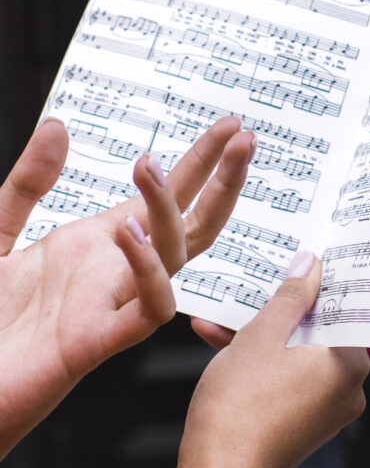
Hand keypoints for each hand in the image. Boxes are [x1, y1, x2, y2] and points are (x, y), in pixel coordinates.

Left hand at [0, 115, 253, 459]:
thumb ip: (28, 184)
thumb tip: (59, 126)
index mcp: (94, 249)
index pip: (163, 200)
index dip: (200, 161)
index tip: (231, 124)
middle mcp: (113, 275)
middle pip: (190, 225)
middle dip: (221, 180)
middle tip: (243, 136)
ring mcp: (110, 307)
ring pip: (175, 259)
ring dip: (169, 211)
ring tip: (149, 166)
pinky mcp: (95, 342)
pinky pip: (148, 310)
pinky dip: (149, 272)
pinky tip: (129, 232)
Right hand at [169, 253, 368, 467]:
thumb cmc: (239, 405)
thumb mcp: (261, 335)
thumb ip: (290, 297)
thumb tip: (310, 266)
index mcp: (350, 365)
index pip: (342, 309)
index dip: (317, 284)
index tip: (300, 262)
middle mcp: (349, 391)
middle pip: (316, 333)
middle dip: (277, 311)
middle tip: (253, 287)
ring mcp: (327, 413)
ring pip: (295, 357)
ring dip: (259, 337)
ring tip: (219, 319)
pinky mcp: (303, 427)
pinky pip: (287, 382)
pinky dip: (260, 365)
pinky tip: (219, 345)